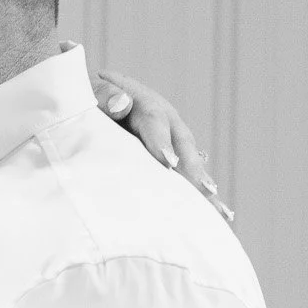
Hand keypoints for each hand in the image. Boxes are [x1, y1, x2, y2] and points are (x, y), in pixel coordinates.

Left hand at [90, 67, 233, 223]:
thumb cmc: (86, 99)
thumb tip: (122, 103)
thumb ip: (103, 95)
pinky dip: (200, 194)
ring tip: (220, 210)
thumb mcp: (90, 92)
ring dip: (203, 185)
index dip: (161, 140)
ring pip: (190, 161)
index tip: (168, 162)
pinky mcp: (170, 158)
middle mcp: (165, 120)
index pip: (154, 119)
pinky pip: (187, 175)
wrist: (93, 102)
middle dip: (192, 168)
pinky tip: (218, 214)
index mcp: (143, 102)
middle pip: (182, 143)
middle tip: (204, 191)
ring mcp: (171, 139)